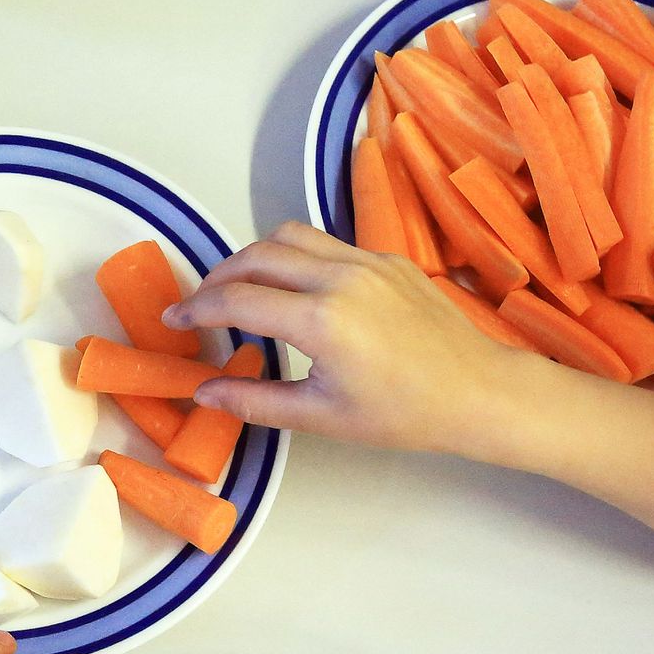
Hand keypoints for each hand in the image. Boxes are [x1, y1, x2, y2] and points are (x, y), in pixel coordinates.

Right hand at [166, 223, 554, 457]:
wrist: (479, 392)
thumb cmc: (407, 413)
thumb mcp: (321, 417)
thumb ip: (254, 401)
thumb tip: (205, 394)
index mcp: (322, 320)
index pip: (237, 301)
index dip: (197, 309)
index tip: (175, 320)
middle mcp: (342, 278)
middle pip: (256, 255)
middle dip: (218, 277)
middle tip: (200, 304)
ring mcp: (368, 261)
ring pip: (291, 236)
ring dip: (256, 257)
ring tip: (242, 289)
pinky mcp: (388, 259)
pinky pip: (327, 243)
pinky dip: (296, 258)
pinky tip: (295, 292)